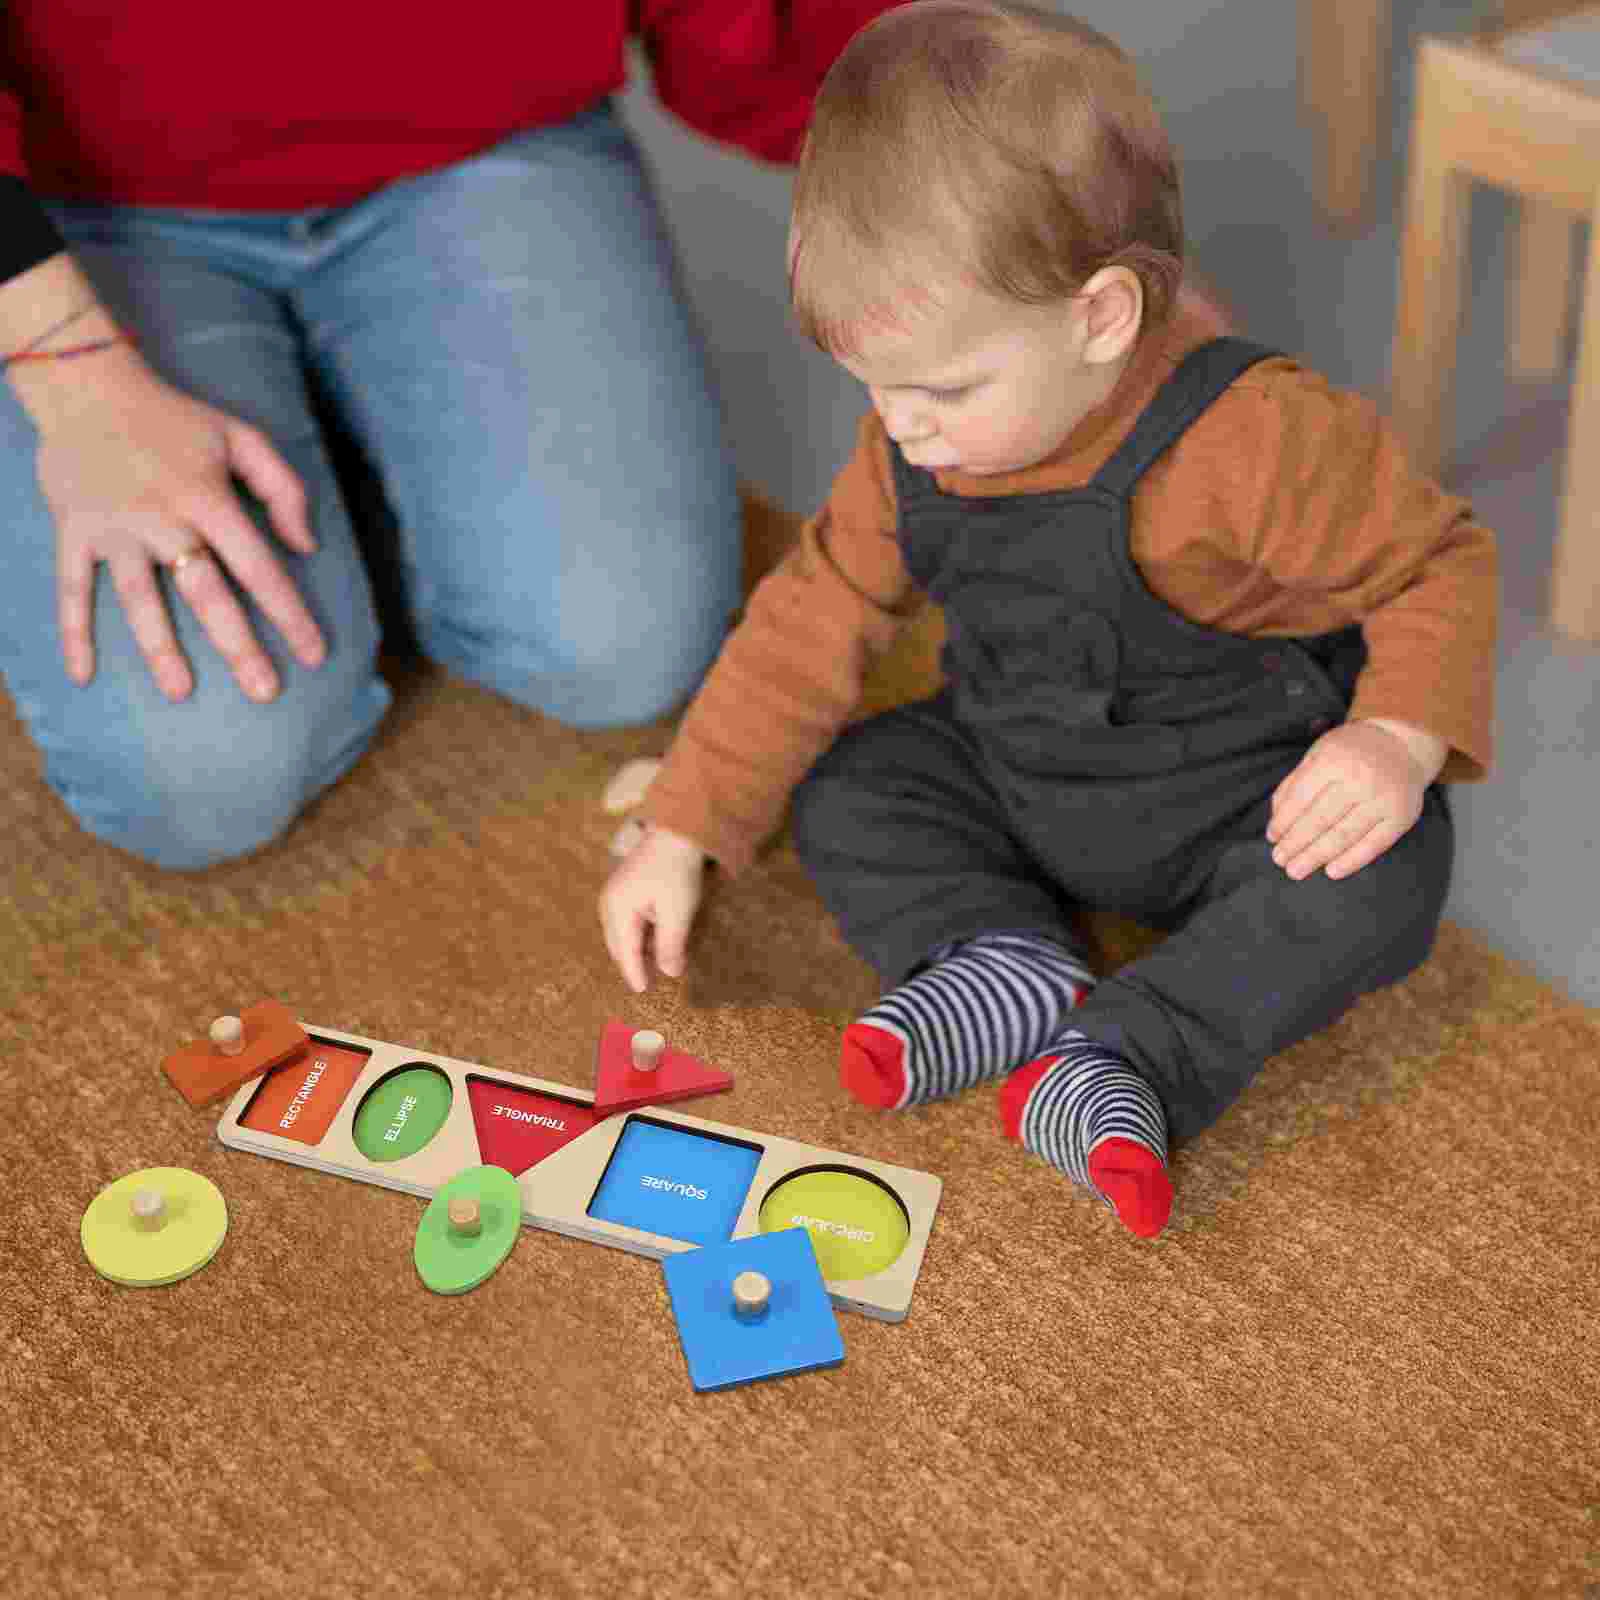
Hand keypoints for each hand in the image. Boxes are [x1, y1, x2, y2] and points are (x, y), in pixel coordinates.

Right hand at [26, 356, 325, 701]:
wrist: (87, 384)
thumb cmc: (175, 418)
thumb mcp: (242, 438)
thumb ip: (283, 489)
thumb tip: (307, 546)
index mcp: (208, 499)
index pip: (258, 567)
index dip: (289, 614)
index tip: (314, 655)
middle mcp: (162, 519)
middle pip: (205, 592)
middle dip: (237, 645)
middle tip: (264, 692)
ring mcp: (114, 528)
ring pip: (138, 598)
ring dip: (159, 647)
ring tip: (181, 692)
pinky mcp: (75, 531)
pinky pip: (71, 588)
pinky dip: (73, 631)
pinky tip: (82, 674)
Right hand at [598, 824, 708, 992]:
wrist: (677, 831)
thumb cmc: (676, 871)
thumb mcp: (678, 911)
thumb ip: (671, 944)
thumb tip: (670, 973)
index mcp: (618, 909)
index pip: (625, 951)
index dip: (634, 973)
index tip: (641, 991)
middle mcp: (610, 902)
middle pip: (618, 943)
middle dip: (631, 961)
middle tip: (645, 981)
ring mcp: (614, 892)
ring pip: (621, 931)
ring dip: (635, 947)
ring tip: (652, 962)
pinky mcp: (624, 886)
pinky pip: (626, 918)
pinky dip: (637, 932)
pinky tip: (653, 937)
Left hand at [1266, 720, 1440, 880]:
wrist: (1403, 743)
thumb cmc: (1349, 753)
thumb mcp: (1318, 754)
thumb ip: (1294, 784)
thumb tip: (1276, 820)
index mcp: (1333, 760)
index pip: (1301, 798)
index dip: (1283, 822)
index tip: (1272, 838)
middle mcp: (1360, 779)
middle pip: (1320, 820)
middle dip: (1295, 844)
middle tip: (1279, 860)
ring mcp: (1383, 799)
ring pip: (1344, 835)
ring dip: (1316, 856)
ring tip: (1296, 870)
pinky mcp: (1402, 816)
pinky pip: (1374, 844)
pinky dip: (1352, 861)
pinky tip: (1331, 872)